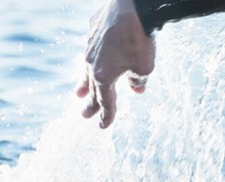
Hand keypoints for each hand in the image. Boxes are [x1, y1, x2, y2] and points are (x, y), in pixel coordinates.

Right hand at [76, 0, 155, 128]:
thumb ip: (138, 81)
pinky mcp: (92, 29)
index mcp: (103, 76)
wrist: (132, 9)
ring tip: (79, 92)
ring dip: (84, 83)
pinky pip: (91, 49)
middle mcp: (92, 63)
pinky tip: (93, 60)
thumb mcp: (144, 67)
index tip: (103, 126)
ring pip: (86, 69)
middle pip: (92, 88)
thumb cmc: (140, 40)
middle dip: (90, 103)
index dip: (106, 115)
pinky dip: (92, 60)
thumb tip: (137, 88)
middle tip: (85, 115)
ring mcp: (89, 45)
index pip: (105, 102)